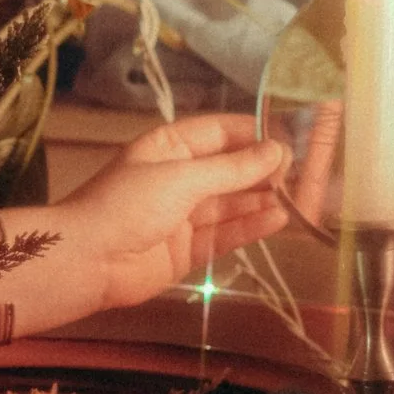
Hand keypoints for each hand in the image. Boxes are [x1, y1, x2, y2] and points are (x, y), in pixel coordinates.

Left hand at [57, 112, 288, 311]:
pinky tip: (279, 219)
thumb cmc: (129, 205)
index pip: (218, 132)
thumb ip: (232, 169)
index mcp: (169, 147)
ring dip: (261, 198)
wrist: (89, 261)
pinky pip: (225, 233)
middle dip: (263, 169)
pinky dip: (251, 226)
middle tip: (305, 171)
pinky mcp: (189, 249)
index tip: (291, 135)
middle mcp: (178, 177)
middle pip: (228, 169)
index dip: (252, 133)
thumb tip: (276, 150)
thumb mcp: (182, 178)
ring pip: (231, 203)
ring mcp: (184, 215)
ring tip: (300, 195)